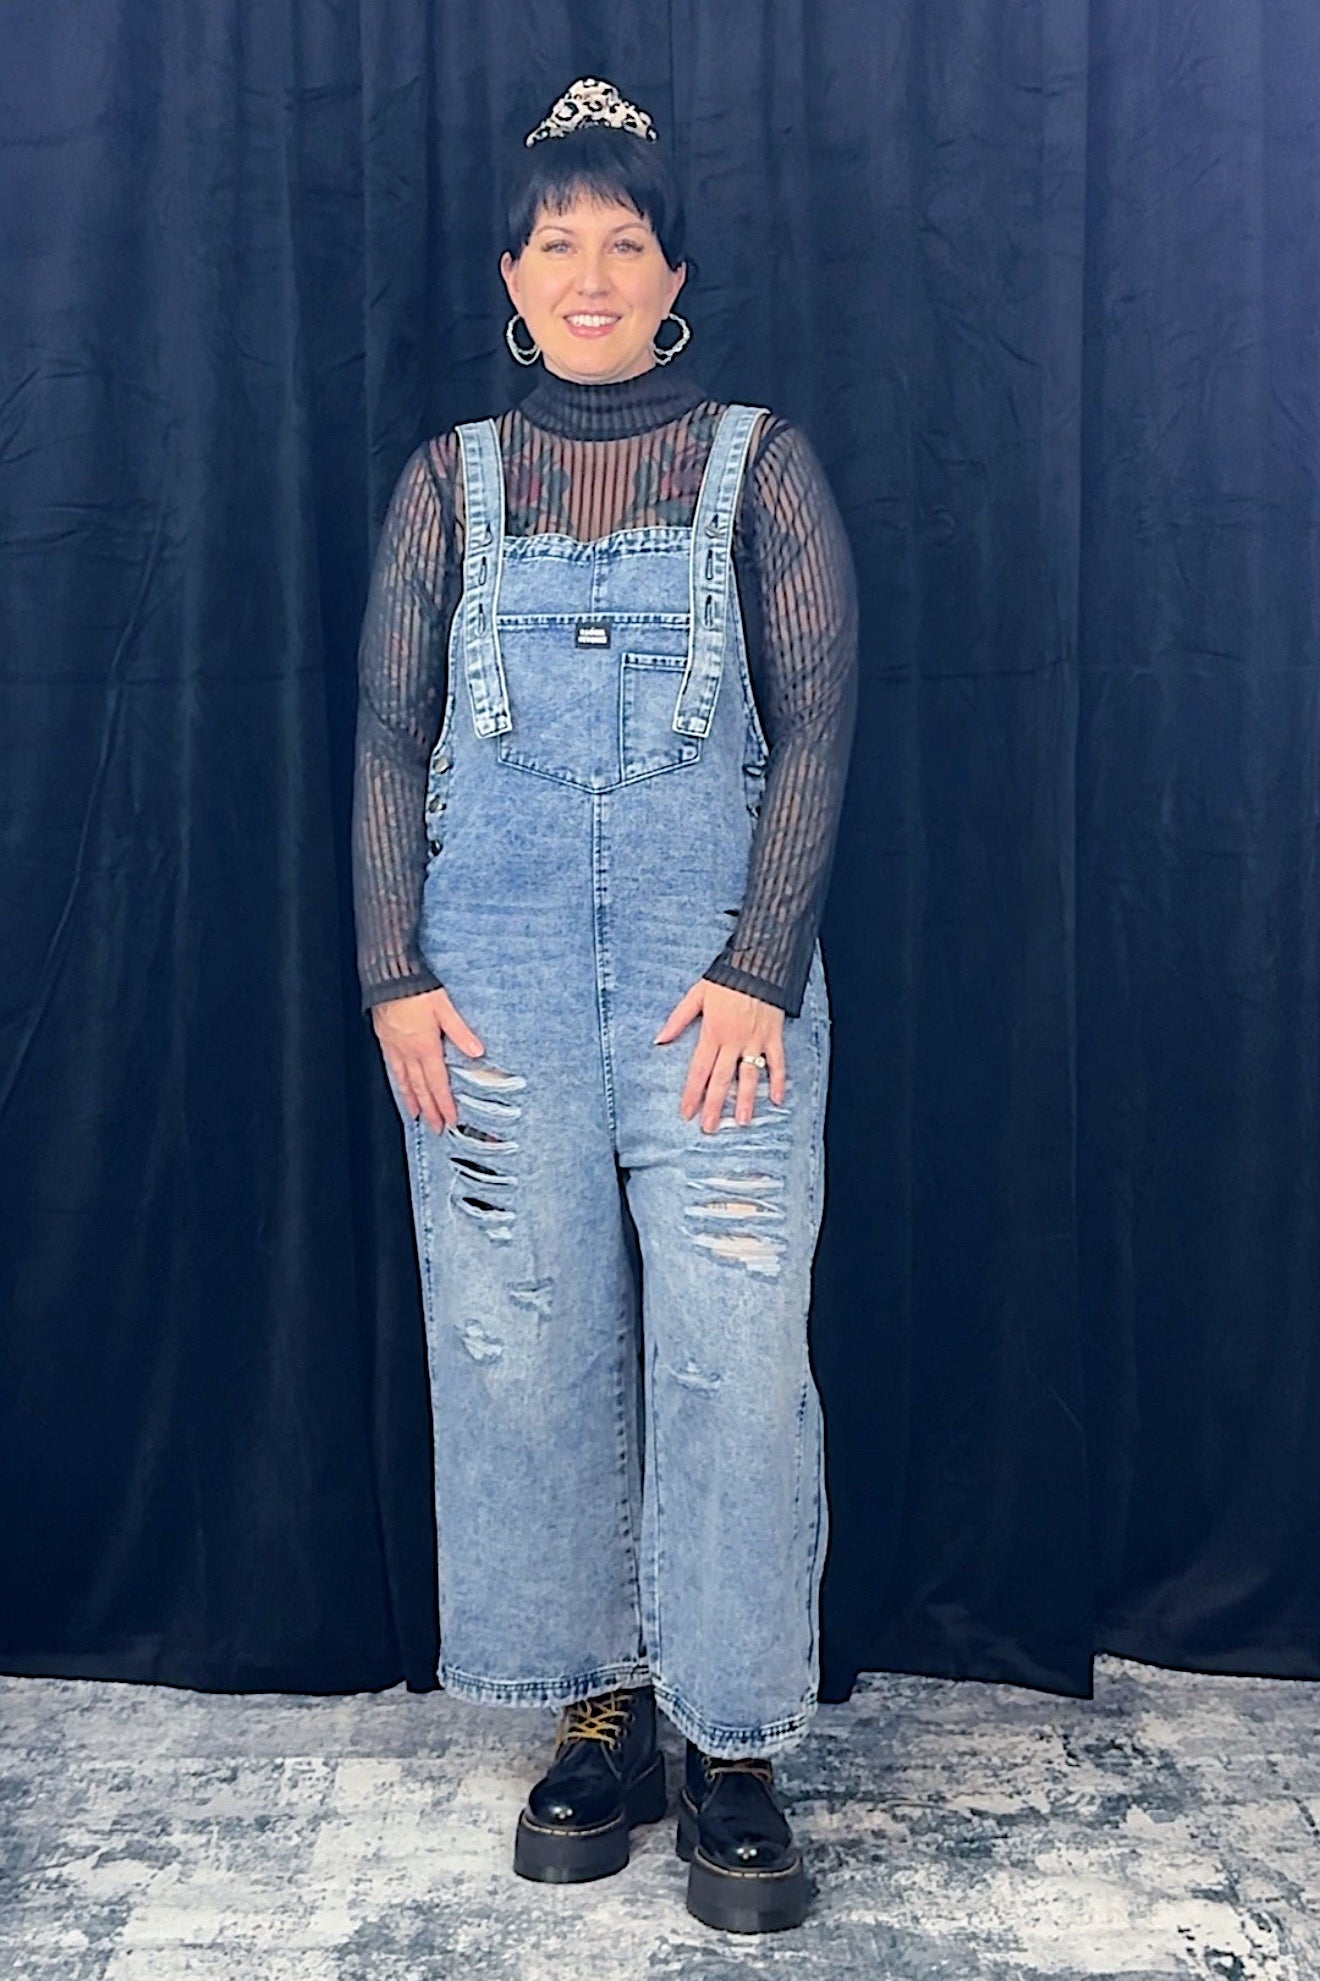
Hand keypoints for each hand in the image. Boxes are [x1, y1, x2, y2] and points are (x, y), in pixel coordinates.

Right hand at [372, 986, 483, 1134]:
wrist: (388, 976)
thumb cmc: (416, 989)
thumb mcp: (445, 1007)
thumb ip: (460, 1032)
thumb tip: (477, 1052)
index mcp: (425, 1046)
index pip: (437, 1083)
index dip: (444, 1104)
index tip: (450, 1120)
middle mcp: (408, 1052)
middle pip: (420, 1088)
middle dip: (429, 1110)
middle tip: (435, 1129)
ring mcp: (394, 1047)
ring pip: (404, 1081)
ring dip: (412, 1101)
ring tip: (416, 1116)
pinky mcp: (385, 1040)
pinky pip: (392, 1068)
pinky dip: (397, 1083)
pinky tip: (400, 1087)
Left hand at [653, 978, 786, 1132]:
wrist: (759, 962)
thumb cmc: (726, 977)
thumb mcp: (696, 994)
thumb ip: (678, 1019)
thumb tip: (659, 1040)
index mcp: (712, 1031)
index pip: (699, 1069)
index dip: (692, 1092)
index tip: (687, 1113)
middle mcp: (733, 1040)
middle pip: (722, 1078)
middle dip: (714, 1105)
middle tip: (709, 1128)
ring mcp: (755, 1039)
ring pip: (749, 1075)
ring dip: (745, 1100)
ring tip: (741, 1122)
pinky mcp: (773, 1035)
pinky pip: (777, 1062)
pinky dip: (779, 1080)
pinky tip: (777, 1100)